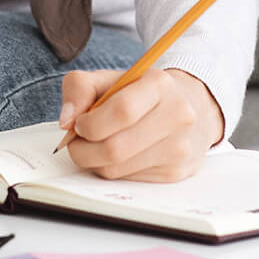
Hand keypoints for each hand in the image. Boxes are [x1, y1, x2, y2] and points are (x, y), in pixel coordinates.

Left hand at [58, 67, 224, 182]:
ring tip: (95, 147)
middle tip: (76, 143)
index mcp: (159, 85)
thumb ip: (80, 88)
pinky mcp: (176, 172)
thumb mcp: (111, 78)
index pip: (121, 111)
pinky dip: (113, 170)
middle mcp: (177, 116)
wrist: (192, 107)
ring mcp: (179, 148)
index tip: (78, 124)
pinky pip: (128, 180)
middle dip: (83, 150)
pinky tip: (118, 155)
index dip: (90, 123)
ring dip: (94, 162)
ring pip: (117, 169)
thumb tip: (66, 121)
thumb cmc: (141, 92)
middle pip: (116, 148)